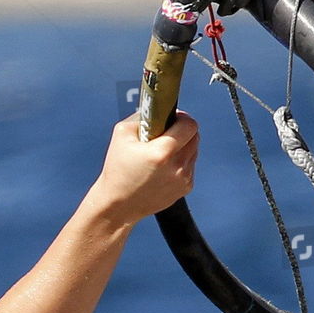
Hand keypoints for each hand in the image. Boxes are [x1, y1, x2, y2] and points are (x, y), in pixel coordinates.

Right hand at [89, 112, 200, 226]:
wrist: (120, 205)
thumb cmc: (118, 169)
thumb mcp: (122, 134)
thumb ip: (143, 115)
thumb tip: (158, 108)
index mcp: (163, 152)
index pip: (190, 125)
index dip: (182, 117)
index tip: (173, 117)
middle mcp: (177, 167)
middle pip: (195, 136)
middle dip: (183, 130)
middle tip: (167, 131)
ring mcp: (184, 179)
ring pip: (194, 150)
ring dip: (183, 145)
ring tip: (162, 150)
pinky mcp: (186, 188)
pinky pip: (190, 165)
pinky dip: (181, 161)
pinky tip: (164, 165)